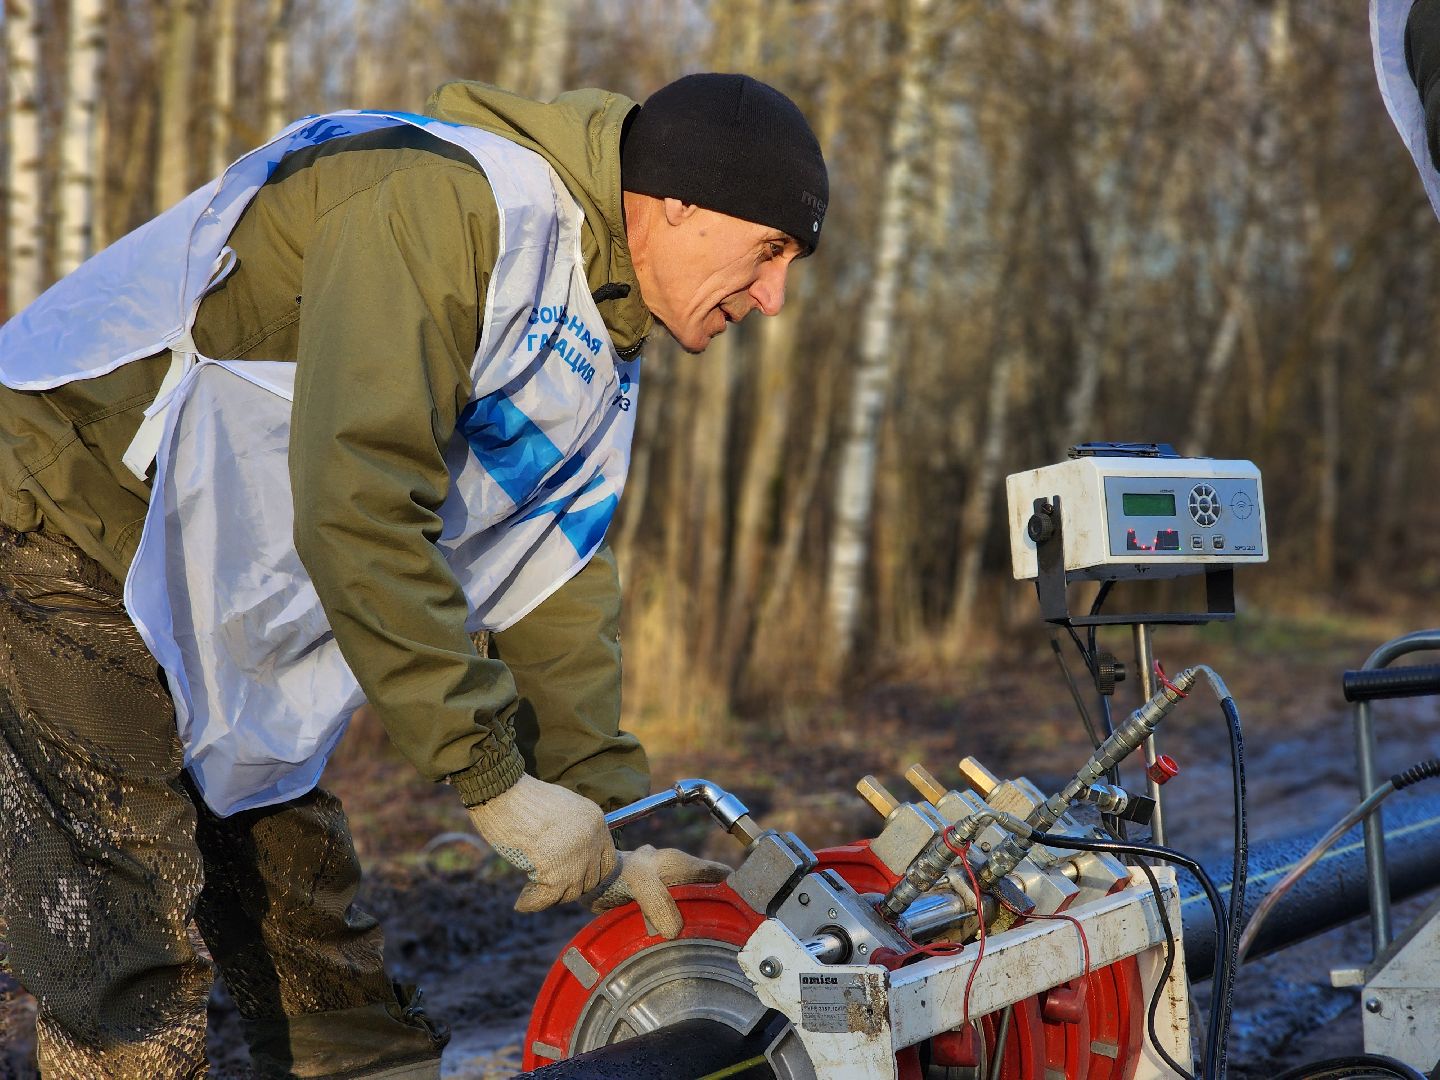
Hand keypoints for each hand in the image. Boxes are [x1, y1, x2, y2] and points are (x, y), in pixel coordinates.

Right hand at [467, 773, 616, 911]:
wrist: (503, 791)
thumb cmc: (522, 797)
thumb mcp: (561, 809)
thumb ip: (573, 833)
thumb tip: (569, 861)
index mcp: (596, 820)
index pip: (607, 861)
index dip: (589, 873)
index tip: (569, 876)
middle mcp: (592, 838)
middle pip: (590, 879)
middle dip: (569, 886)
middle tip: (547, 886)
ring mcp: (576, 855)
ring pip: (570, 891)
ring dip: (551, 896)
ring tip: (531, 893)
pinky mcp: (555, 870)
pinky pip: (547, 898)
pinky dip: (532, 903)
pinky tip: (522, 901)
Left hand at [588, 845, 730, 938]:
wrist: (591, 880)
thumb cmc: (616, 873)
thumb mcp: (641, 882)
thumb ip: (659, 902)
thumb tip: (675, 930)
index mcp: (681, 863)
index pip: (719, 875)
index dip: (734, 889)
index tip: (746, 911)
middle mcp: (678, 876)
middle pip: (708, 895)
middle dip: (716, 912)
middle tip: (726, 935)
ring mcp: (667, 892)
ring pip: (691, 910)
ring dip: (694, 925)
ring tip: (703, 944)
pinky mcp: (655, 907)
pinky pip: (673, 921)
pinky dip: (676, 931)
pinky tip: (676, 944)